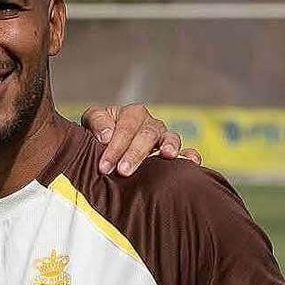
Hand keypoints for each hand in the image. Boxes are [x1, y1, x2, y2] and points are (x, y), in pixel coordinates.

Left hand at [81, 104, 201, 175]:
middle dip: (135, 153)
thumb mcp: (92, 120)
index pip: (126, 128)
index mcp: (132, 114)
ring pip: (170, 138)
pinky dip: (190, 155)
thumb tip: (106, 135)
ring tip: (166, 155)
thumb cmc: (99, 132)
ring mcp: (164, 137)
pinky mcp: (173, 152)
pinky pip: (187, 151)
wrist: (105, 143)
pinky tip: (191, 162)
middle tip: (123, 171)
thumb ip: (97, 122)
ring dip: (168, 147)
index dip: (115, 147)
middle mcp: (150, 124)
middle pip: (147, 135)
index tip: (104, 167)